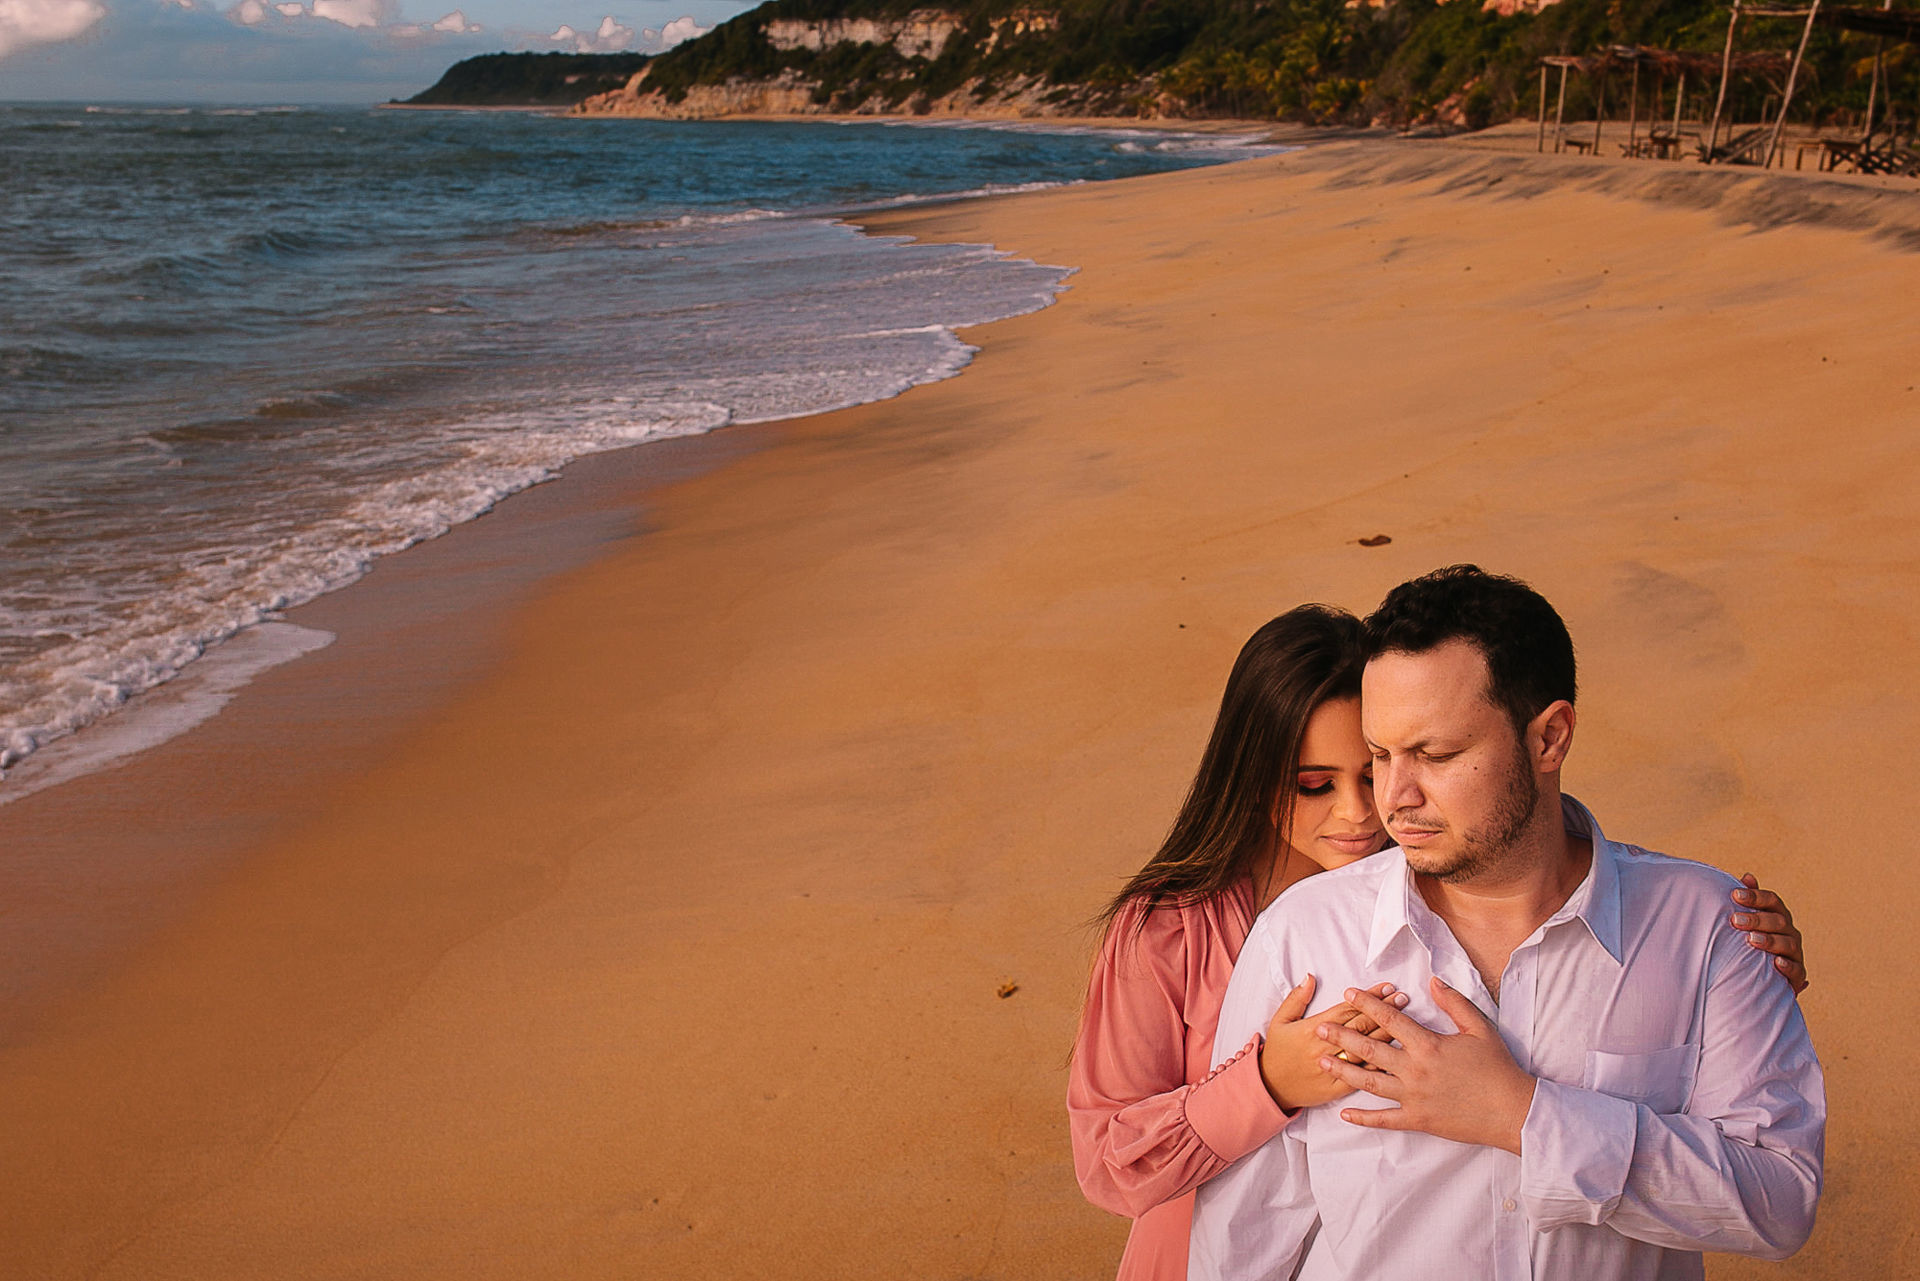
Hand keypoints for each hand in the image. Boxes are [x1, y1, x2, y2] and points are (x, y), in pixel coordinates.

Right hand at [1258, 976, 1408, 1111]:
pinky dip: (1380, 1065)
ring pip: (1366, 1049)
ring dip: (1386, 1033)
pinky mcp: (1338, 1087)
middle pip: (1361, 1026)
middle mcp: (1326, 1048)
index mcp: (1313, 1029)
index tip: (1386, 988)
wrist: (1271, 1087)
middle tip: (1402, 998)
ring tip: (1405, 1020)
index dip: (1368, 998)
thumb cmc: (1277, 1052)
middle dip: (1384, 1011)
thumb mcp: (1280, 1021)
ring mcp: (1334, 1068)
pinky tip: (1396, 1055)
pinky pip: (1363, 1076)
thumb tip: (1310, 977)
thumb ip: (1296, 998)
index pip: (1347, 1009)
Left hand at [1317, 978, 1537, 1154]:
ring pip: (1369, 1083)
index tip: (1348, 993)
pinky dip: (1363, 1118)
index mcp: (1429, 1046)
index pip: (1390, 1020)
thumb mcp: (1479, 1028)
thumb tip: (1432, 981)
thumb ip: (1454, 1003)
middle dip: (1342, 1037)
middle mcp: (1415, 1071)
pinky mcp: (1418, 1121)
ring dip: (1343, 1071)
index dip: (1367, 1004)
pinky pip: (1384, 1120)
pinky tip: (1344, 1113)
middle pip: (1370, 1049)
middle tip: (1319, 1028)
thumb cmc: (1498, 1068)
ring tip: (1322, 1061)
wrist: (1512, 1111)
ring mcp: (1414, 1098)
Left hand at [1733, 873, 1807, 993]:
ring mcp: (1795, 952)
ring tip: (1752, 940)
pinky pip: (1797, 970)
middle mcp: (1790, 932)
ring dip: (1770, 940)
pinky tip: (1776, 963)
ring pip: (1788, 943)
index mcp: (1778, 916)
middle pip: (1778, 921)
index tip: (1735, 895)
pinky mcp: (1797, 974)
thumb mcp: (1748, 921)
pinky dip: (1788, 966)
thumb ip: (1749, 901)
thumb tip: (1748, 876)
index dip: (1755, 896)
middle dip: (1757, 919)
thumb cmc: (1752, 940)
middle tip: (1735, 920)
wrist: (1762, 976)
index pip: (1772, 901)